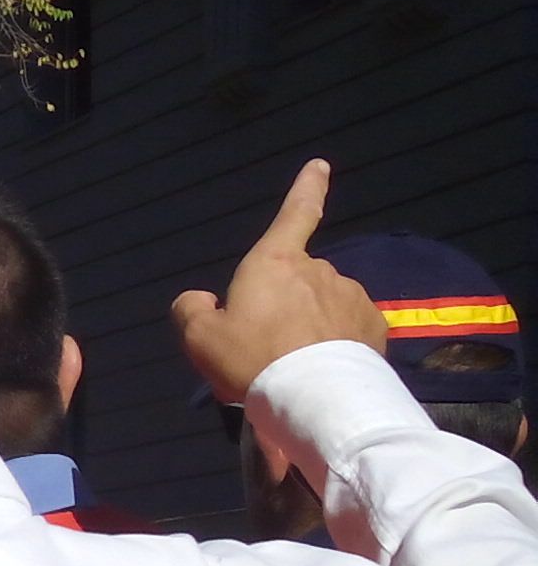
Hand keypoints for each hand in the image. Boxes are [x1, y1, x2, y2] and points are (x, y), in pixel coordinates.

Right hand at [169, 160, 386, 406]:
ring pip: (325, 302)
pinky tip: (324, 366)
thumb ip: (191, 309)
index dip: (306, 189)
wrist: (314, 398)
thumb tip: (200, 299)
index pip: (294, 215)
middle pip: (299, 277)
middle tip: (267, 342)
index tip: (320, 166)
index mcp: (276, 262)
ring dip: (313, 321)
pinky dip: (337, 340)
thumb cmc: (252, 359)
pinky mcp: (374, 326)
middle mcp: (319, 270)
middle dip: (286, 300)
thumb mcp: (199, 338)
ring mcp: (351, 296)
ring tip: (297, 361)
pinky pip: (349, 327)